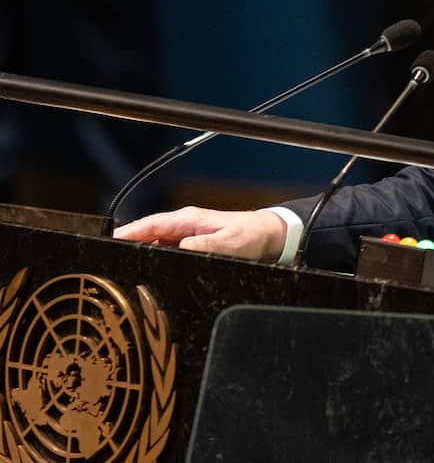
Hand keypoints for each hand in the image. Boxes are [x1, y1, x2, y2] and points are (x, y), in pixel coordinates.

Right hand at [113, 206, 286, 260]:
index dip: (128, 233)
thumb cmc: (251, 235)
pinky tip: (148, 271)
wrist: (269, 235)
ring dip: (140, 253)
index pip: (151, 224)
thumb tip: (182, 248)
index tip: (108, 242)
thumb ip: (204, 246)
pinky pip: (167, 251)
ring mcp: (187, 235)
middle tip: (106, 261)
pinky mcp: (191, 245)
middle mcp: (184, 226)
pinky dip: (155, 258)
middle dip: (127, 245)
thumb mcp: (229, 242)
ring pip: (155, 244)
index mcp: (189, 219)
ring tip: (121, 269)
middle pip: (147, 234)